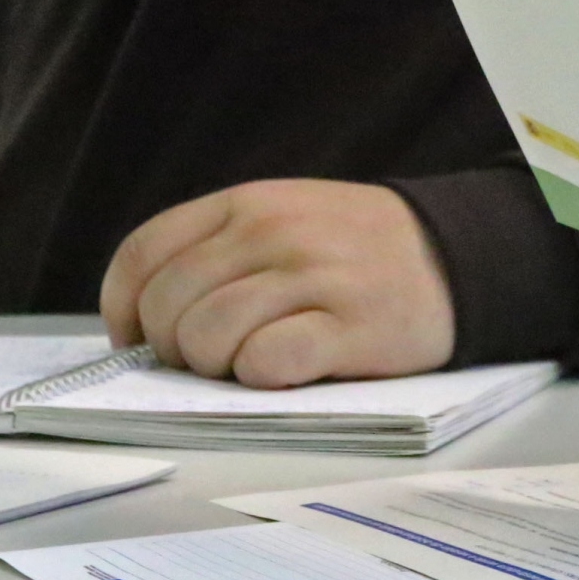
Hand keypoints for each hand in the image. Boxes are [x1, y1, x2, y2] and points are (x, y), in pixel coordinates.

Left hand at [98, 179, 453, 387]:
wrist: (454, 254)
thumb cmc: (354, 250)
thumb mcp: (283, 218)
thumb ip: (218, 250)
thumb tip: (144, 324)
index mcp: (246, 203)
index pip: (142, 255)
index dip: (123, 311)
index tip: (139, 345)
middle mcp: (273, 231)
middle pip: (168, 305)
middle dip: (173, 350)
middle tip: (210, 362)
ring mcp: (313, 275)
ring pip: (209, 335)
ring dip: (215, 368)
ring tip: (248, 365)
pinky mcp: (350, 325)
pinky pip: (268, 361)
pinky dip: (260, 377)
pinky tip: (284, 369)